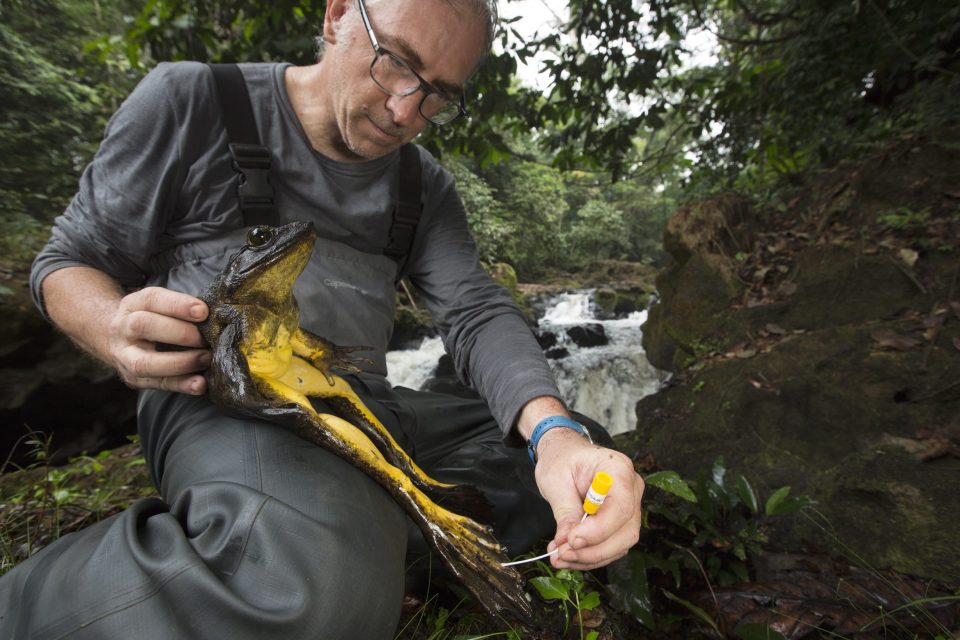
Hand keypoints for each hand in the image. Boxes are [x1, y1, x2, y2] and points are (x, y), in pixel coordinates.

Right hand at [107, 287, 210, 393]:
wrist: (117, 339)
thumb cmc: (152, 318)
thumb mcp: (158, 306)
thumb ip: (181, 309)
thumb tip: (217, 315)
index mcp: (132, 304)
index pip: (151, 299)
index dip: (178, 305)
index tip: (203, 311)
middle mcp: (123, 329)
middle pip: (144, 326)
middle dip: (180, 333)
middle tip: (206, 339)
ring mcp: (124, 356)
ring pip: (144, 362)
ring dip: (180, 362)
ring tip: (206, 359)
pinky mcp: (133, 379)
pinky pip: (157, 384)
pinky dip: (181, 384)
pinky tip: (200, 384)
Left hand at [534, 428, 643, 569]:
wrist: (564, 454)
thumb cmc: (561, 459)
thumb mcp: (555, 480)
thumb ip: (565, 512)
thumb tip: (567, 543)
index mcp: (618, 469)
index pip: (620, 507)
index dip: (598, 530)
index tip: (571, 541)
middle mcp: (632, 488)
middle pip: (625, 531)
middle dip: (593, 550)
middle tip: (561, 554)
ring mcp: (630, 506)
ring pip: (621, 544)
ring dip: (590, 557)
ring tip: (559, 557)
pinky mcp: (621, 521)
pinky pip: (612, 546)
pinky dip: (590, 556)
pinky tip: (568, 555)